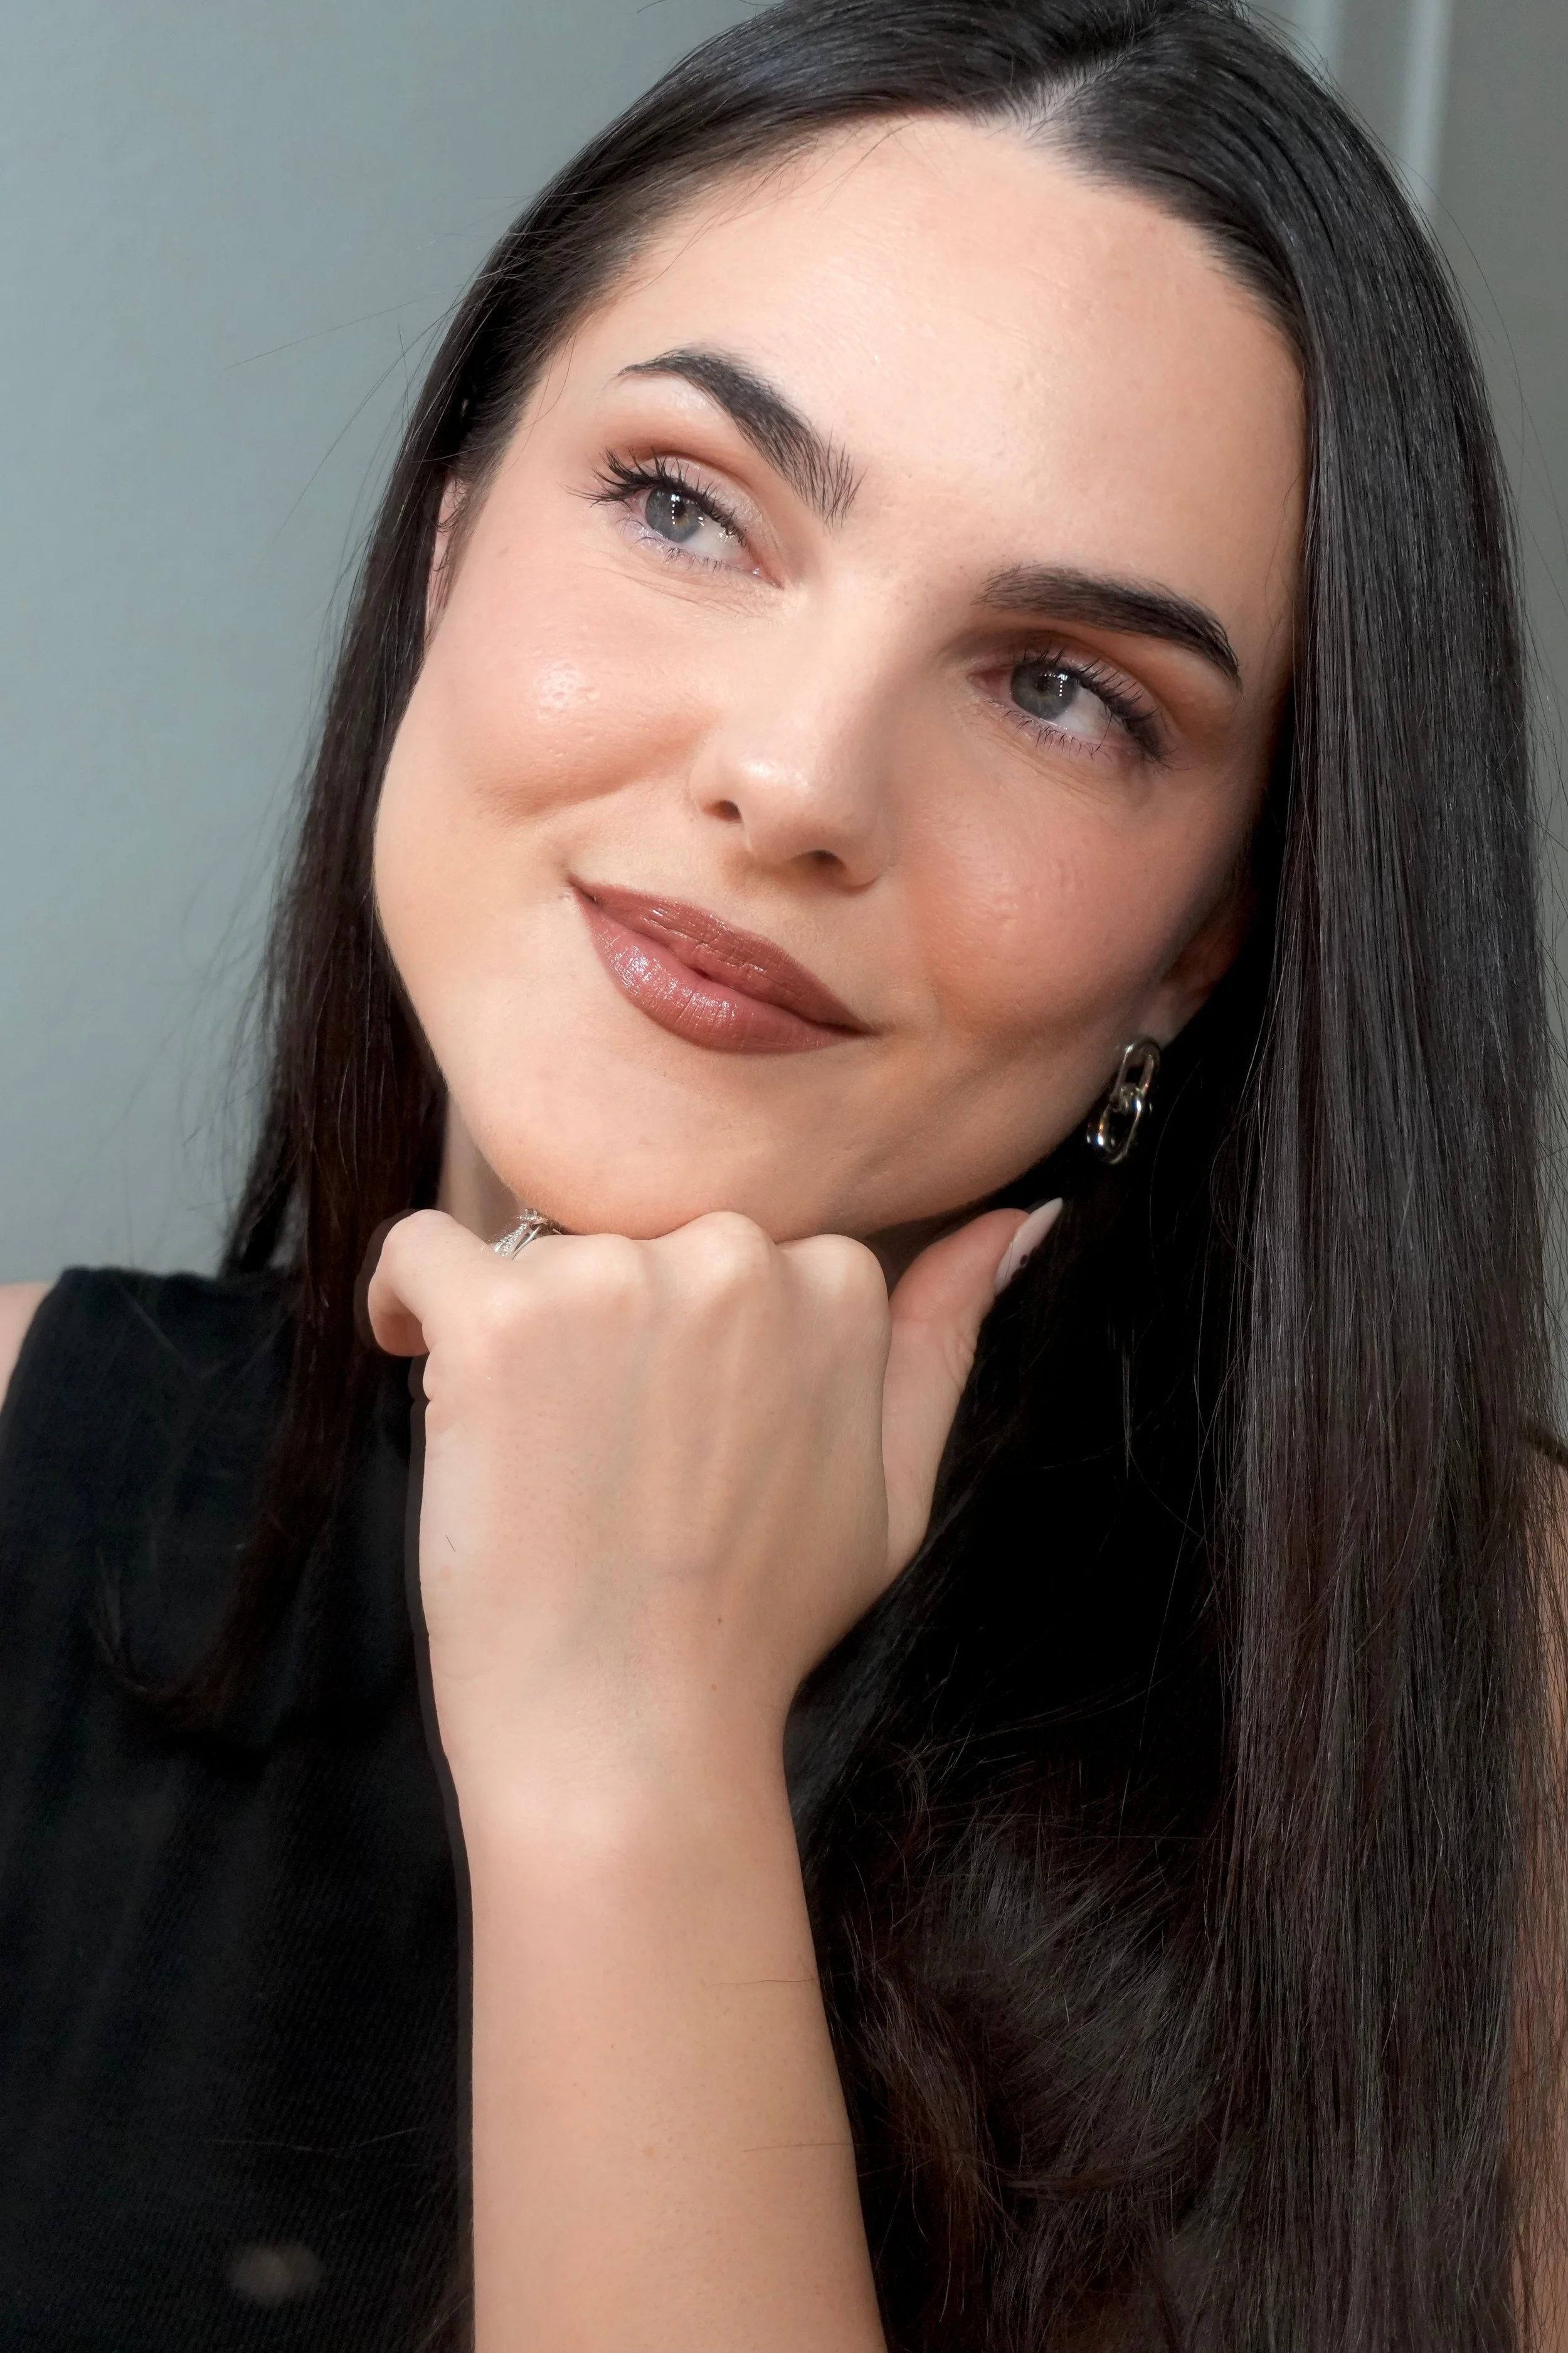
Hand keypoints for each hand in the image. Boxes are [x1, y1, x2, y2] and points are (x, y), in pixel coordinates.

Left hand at [365, 1204, 1029, 1799]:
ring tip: (538, 1456)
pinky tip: (422, 1366)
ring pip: (534, 1249)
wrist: (631, 1738)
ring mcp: (612, 1281)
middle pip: (634, 1235)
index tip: (667, 1421)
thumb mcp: (900, 1490)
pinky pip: (422, 1249)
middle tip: (601, 1452)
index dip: (688, 1338)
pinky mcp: (497, 1318)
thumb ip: (944, 1341)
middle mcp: (732, 1256)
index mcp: (833, 1284)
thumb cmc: (758, 1626)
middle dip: (609, 1323)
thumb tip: (1011, 1221)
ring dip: (521, 1330)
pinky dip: (407, 1297)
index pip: (735, 1248)